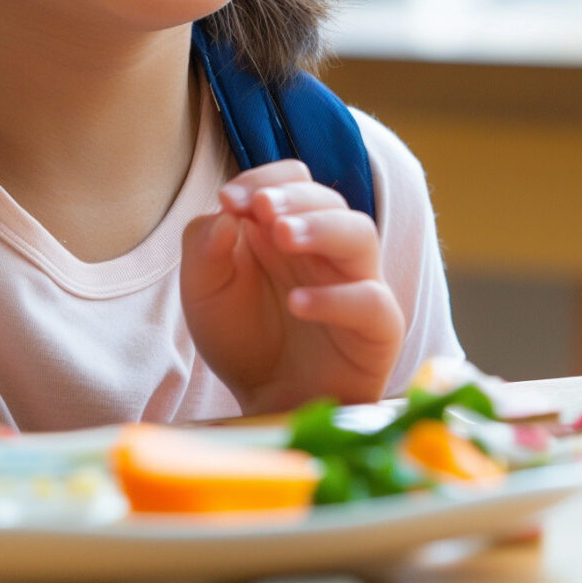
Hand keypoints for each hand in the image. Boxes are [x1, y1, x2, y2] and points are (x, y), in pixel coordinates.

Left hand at [181, 160, 403, 412]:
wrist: (264, 402)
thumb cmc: (242, 338)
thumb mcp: (204, 292)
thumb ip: (204, 247)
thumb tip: (225, 212)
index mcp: (289, 228)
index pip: (293, 180)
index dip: (265, 179)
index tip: (229, 200)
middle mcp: (328, 249)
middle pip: (329, 199)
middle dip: (294, 197)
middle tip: (261, 207)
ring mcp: (357, 284)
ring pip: (360, 234)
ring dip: (321, 228)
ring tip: (283, 235)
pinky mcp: (378, 328)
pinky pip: (371, 302)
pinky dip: (336, 299)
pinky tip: (298, 302)